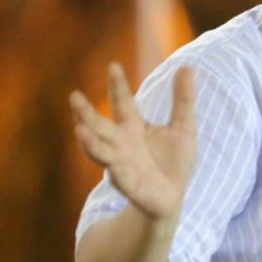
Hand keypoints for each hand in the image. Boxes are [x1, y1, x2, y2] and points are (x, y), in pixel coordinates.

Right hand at [70, 63, 196, 219]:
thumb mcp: (183, 127)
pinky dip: (113, 168)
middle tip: (74, 96)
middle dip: (86, 113)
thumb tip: (187, 67)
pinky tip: (110, 162)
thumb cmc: (173, 160)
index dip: (118, 85)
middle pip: (100, 125)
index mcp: (133, 126)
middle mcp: (120, 143)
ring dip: (89, 141)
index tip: (113, 65)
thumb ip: (183, 100)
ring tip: (79, 128)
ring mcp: (120, 164)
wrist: (173, 196)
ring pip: (99, 150)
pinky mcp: (127, 184)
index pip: (122, 101)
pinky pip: (118, 176)